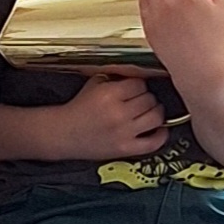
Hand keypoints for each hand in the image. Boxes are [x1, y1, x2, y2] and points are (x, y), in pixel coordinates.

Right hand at [55, 72, 169, 159]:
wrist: (63, 134)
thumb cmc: (78, 109)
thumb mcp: (93, 85)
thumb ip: (115, 78)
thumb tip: (139, 74)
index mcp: (108, 94)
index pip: (140, 84)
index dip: (138, 85)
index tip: (134, 89)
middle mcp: (118, 113)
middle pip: (149, 99)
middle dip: (146, 98)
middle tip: (139, 101)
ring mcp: (123, 133)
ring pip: (156, 117)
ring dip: (155, 112)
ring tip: (149, 112)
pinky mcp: (125, 149)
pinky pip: (154, 142)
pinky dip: (161, 134)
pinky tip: (158, 128)